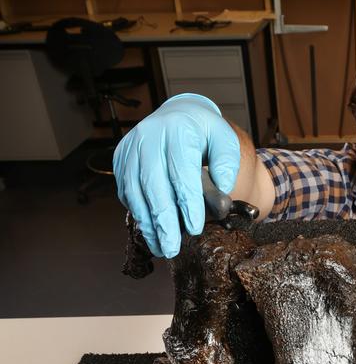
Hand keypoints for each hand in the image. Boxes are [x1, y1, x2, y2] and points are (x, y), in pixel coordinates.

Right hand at [113, 93, 239, 257]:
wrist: (177, 116)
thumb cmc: (203, 133)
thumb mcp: (224, 140)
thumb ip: (227, 163)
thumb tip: (222, 187)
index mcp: (178, 128)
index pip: (181, 170)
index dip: (187, 202)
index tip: (195, 228)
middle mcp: (149, 136)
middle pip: (153, 184)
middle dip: (164, 221)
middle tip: (172, 248)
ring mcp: (131, 148)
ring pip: (135, 191)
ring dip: (148, 224)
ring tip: (162, 247)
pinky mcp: (121, 160)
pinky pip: (127, 192)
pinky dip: (140, 215)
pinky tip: (152, 233)